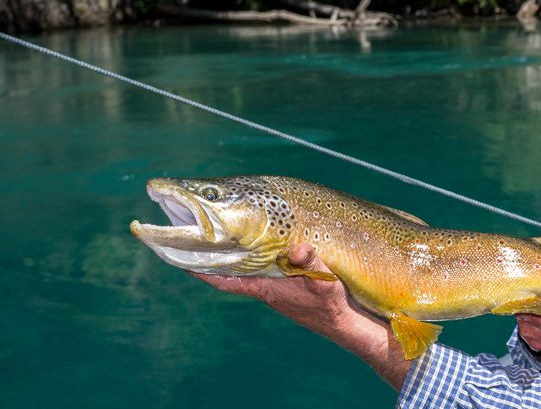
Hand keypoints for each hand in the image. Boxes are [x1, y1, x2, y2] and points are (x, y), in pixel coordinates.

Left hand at [190, 243, 354, 331]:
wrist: (343, 323)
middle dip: (213, 255)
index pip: (226, 279)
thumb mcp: (322, 282)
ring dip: (232, 253)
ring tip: (217, 232)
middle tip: (194, 233)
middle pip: (231, 270)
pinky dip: (252, 255)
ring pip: (245, 267)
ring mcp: (273, 285)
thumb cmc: (329, 305)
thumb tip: (299, 248)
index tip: (180, 258)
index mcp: (265, 288)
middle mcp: (264, 286)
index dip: (203, 270)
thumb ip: (310, 263)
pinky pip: (260, 267)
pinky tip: (256, 243)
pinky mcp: (284, 283)